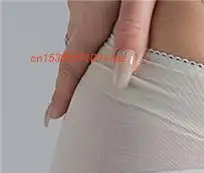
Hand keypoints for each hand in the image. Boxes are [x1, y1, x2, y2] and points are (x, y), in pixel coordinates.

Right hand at [45, 0, 157, 125]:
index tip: (55, 115)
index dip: (64, 93)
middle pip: (77, 54)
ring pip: (84, 38)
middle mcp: (83, 10)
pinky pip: (91, 24)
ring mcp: (86, 0)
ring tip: (98, 85)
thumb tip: (123, 74)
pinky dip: (97, 43)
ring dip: (89, 61)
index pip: (72, 64)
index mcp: (91, 18)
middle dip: (78, 83)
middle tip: (77, 109)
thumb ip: (133, 31)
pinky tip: (111, 49)